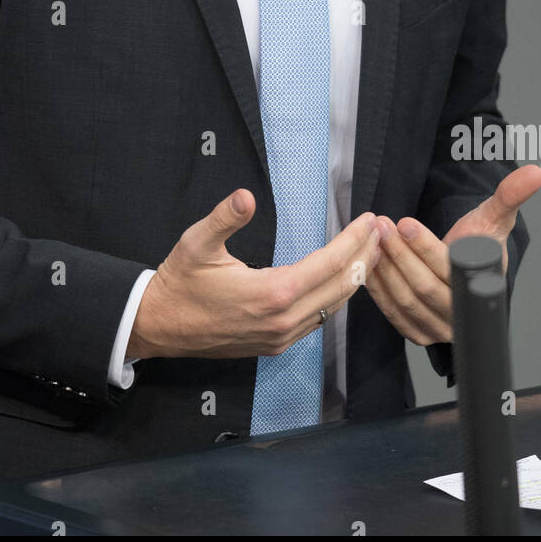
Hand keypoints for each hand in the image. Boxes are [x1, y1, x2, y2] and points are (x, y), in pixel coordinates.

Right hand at [126, 190, 380, 360]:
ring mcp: (281, 337)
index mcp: (271, 293)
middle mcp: (283, 320)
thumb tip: (247, 196)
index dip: (353, 241)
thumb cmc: (179, 281)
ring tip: (369, 253)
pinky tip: (340, 281)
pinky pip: (318, 321)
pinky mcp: (275, 345)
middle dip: (365, 258)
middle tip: (381, 232)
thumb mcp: (197, 242)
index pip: (329, 264)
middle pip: (341, 288)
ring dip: (354, 279)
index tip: (369, 220)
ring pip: (333, 308)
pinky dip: (335, 298)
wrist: (159, 325)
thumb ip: (225, 218)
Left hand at [366, 163, 540, 346]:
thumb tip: (534, 173)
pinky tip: (368, 264)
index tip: (404, 223)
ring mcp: (441, 327)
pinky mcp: (421, 332)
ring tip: (372, 238)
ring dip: (385, 269)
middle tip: (381, 225)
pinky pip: (394, 315)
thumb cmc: (480, 246)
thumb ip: (510, 196)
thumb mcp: (494, 219)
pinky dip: (379, 290)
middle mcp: (462, 313)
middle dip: (399, 254)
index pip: (450, 269)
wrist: (471, 276)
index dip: (425, 247)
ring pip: (406, 302)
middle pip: (424, 286)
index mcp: (481, 286)